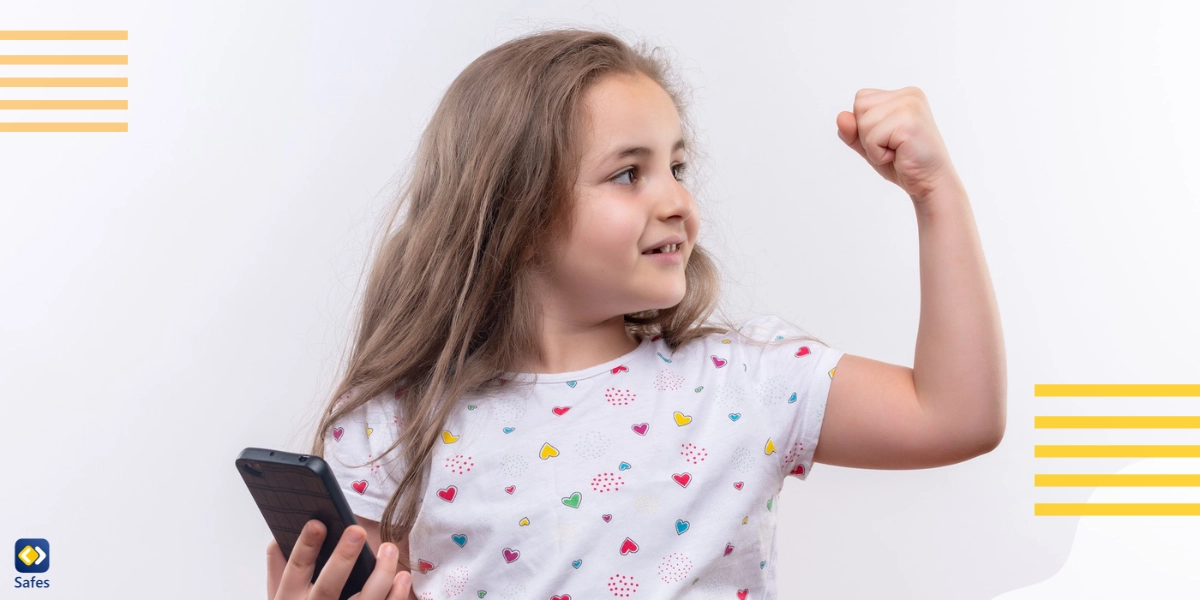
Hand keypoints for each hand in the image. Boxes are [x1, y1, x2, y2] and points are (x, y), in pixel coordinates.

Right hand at [266, 519, 412, 599]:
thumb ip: (278, 570)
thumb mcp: (279, 598)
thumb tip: (278, 539)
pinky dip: (395, 596)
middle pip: (328, 586)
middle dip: (342, 558)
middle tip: (356, 531)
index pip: (297, 569)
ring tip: (388, 548)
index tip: (317, 523)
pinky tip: (402, 577)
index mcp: (289, 599)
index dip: (306, 546)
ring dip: (379, 574)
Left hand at [835, 86, 960, 203]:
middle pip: (859, 107)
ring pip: (863, 122)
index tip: (888, 138)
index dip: (864, 125)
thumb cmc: (903, 163)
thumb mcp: (870, 144)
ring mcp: (910, 105)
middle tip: (893, 147)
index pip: (861, 99)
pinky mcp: (908, 122)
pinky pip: (871, 138)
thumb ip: (852, 130)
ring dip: (872, 146)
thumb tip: (841, 117)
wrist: (930, 183)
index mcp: (902, 95)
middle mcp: (909, 95)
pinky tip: (899, 156)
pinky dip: (878, 154)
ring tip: (896, 151)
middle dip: (866, 134)